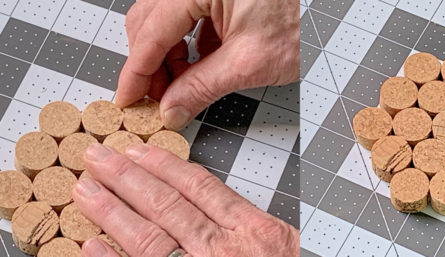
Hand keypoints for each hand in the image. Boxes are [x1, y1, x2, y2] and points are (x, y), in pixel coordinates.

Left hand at [73, 143, 298, 256]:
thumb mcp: (281, 246)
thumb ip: (249, 225)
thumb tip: (208, 200)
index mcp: (255, 232)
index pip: (201, 188)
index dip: (164, 166)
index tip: (138, 151)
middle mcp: (225, 250)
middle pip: (168, 206)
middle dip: (127, 178)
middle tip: (97, 157)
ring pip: (150, 237)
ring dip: (113, 210)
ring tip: (87, 189)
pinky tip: (90, 245)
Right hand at [116, 0, 298, 129]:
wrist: (332, 13)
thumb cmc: (303, 24)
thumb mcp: (250, 63)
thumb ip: (203, 87)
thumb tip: (172, 109)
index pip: (150, 32)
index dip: (136, 71)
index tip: (127, 99)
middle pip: (150, 22)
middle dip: (151, 63)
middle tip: (158, 99)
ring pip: (166, 21)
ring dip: (168, 56)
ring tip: (182, 88)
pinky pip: (188, 19)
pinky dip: (188, 46)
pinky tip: (199, 69)